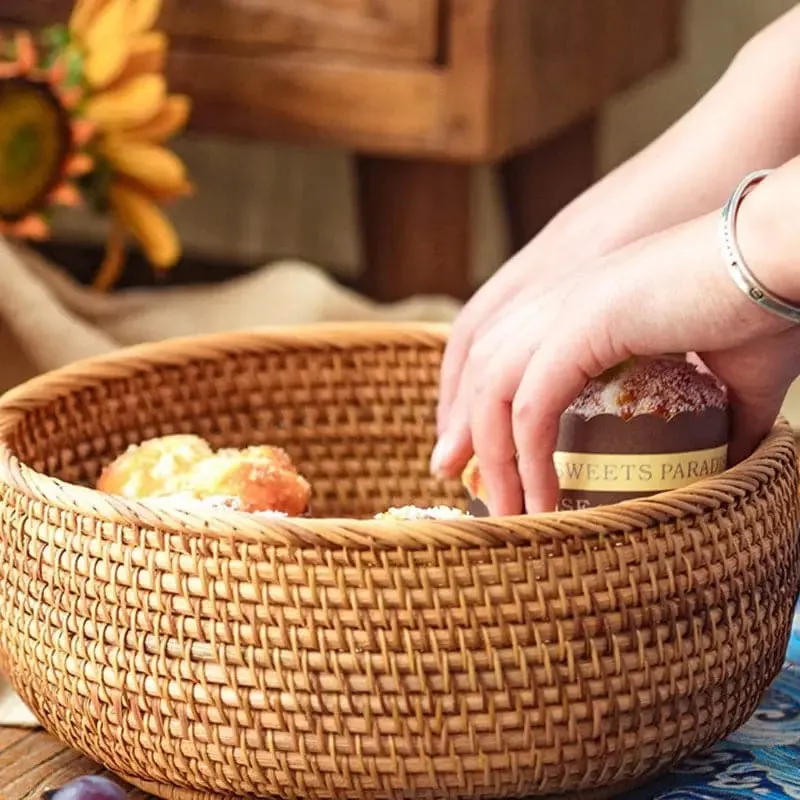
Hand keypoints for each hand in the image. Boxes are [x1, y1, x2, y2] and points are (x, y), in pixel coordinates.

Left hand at [432, 203, 799, 515]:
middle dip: (463, 429)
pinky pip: (532, 403)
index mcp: (580, 307)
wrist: (788, 254)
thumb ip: (731, 418)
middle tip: (461, 482)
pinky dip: (527, 455)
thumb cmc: (768, 307)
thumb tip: (737, 460)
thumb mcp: (739, 378)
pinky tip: (539, 498)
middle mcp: (559, 302)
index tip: (482, 456)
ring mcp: (567, 309)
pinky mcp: (585, 324)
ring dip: (490, 453)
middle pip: (479, 370)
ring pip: (493, 389)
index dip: (480, 405)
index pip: (501, 354)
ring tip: (501, 507)